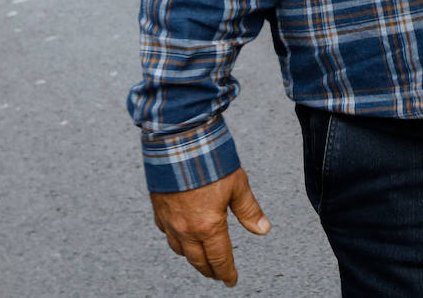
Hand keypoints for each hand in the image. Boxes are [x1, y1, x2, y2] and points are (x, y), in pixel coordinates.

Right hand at [150, 168, 270, 286]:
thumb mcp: (238, 185)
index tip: (231, 280)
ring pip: (179, 250)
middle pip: (198, 260)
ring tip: (200, 260)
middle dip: (209, 270)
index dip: (227, 272)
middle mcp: (186, 229)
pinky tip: (180, 236)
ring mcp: (169, 220)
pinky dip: (175, 240)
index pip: (220, 258)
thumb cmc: (209, 160)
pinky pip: (166, 233)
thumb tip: (263, 229)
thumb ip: (249, 210)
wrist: (177, 142)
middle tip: (217, 275)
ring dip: (192, 258)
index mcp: (209, 226)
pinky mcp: (159, 209)